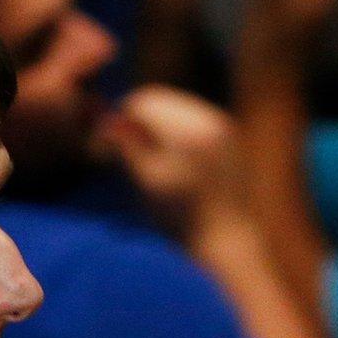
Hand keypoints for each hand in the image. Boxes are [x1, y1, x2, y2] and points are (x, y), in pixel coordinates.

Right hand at [98, 85, 240, 236]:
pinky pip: (196, 118)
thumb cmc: (179, 218)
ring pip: (179, 106)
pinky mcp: (230, 136)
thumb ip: (126, 146)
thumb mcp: (146, 182)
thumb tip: (106, 121)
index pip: (145, 101)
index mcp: (187, 130)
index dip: (122, 116)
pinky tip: (174, 157)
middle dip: (140, 117)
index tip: (109, 140)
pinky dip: (178, 130)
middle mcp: (210, 119)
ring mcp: (224, 125)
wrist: (226, 239)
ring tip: (149, 154)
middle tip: (125, 146)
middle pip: (163, 98)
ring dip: (159, 122)